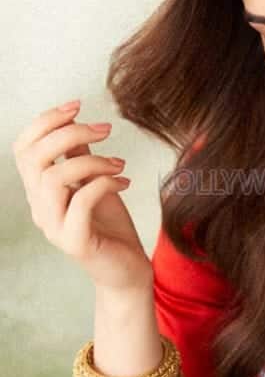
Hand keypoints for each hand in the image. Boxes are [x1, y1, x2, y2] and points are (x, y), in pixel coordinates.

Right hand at [12, 100, 152, 290]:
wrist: (127, 270)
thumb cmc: (110, 226)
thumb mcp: (95, 182)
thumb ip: (80, 157)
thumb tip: (76, 123)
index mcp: (39, 190)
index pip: (24, 148)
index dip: (46, 121)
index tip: (78, 106)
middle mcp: (40, 208)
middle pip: (34, 158)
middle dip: (70, 133)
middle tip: (105, 130)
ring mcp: (54, 227)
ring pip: (53, 179)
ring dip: (91, 161)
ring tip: (119, 164)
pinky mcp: (75, 242)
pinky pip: (79, 204)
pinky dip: (103, 184)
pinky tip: (124, 182)